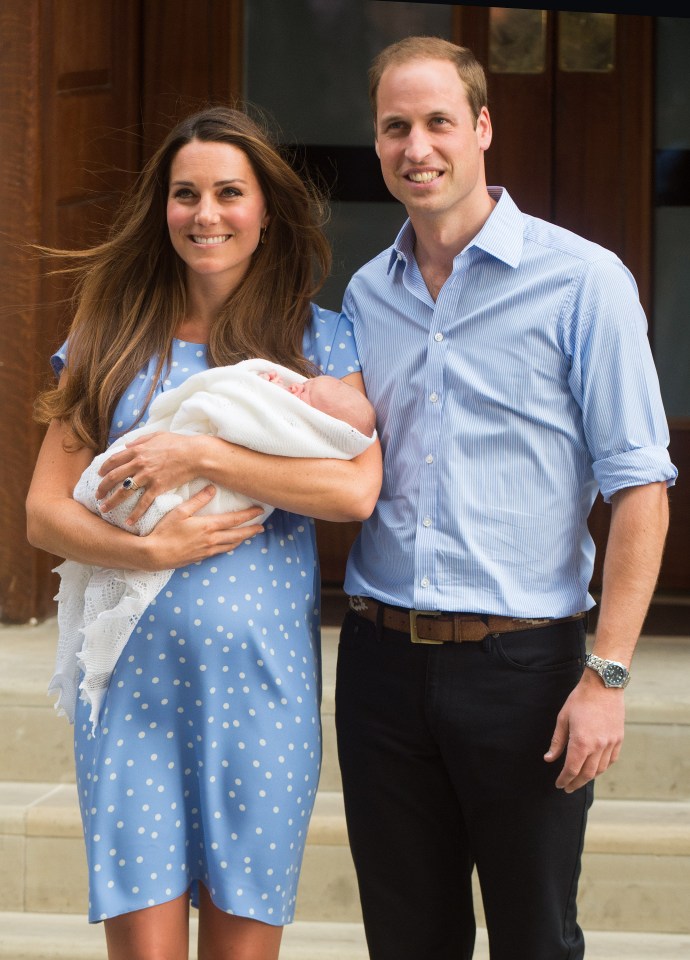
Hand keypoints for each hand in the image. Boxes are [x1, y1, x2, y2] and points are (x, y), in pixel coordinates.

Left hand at [97, 432, 203, 521]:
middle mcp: (139, 463)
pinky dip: (135, 513)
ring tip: (104, 509)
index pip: (114, 460)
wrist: (195, 454)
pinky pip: (143, 502)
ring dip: (112, 501)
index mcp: (137, 450)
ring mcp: (148, 476)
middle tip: (97, 496)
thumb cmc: (178, 443)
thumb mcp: (157, 435)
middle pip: (114, 477)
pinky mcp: (158, 487)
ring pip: (124, 491)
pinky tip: (128, 521)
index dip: (104, 469)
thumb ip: (140, 440)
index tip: (99, 476)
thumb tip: (127, 445)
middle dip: (102, 488)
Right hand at [142, 484, 264, 569]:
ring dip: (242, 539)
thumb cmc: (164, 531)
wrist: (154, 554)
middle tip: (262, 527)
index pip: (234, 519)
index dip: (249, 515)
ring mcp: (207, 550)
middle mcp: (211, 539)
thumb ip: (197, 500)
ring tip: (249, 535)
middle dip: (251, 530)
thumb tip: (212, 488)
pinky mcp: (201, 557)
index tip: (260, 511)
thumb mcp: (180, 511)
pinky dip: (229, 546)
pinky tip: (230, 544)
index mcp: (208, 526)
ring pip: (230, 545)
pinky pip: (221, 551)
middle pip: (237, 535)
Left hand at [544, 671, 624, 792]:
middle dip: (576, 783)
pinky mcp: (618, 739)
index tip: (559, 785)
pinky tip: (596, 768)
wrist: (603, 686)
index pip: (572, 769)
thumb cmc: (580, 700)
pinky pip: (611, 760)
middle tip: (568, 787)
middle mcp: (598, 746)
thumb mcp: (563, 719)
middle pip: (587, 774)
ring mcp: (610, 743)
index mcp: (581, 742)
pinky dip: (603, 767)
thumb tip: (549, 758)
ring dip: (589, 777)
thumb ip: (557, 741)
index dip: (564, 779)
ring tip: (580, 779)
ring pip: (600, 769)